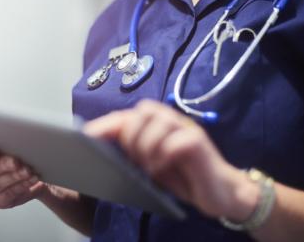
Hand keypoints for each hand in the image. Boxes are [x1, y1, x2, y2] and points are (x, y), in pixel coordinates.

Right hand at [0, 145, 47, 208]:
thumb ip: (5, 143)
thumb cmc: (12, 154)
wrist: (26, 172)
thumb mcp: (7, 146)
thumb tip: (16, 139)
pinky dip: (22, 186)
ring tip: (27, 171)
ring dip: (14, 177)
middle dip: (2, 166)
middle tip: (16, 162)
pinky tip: (31, 179)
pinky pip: (8, 194)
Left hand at [83, 100, 258, 220]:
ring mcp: (186, 128)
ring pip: (156, 120)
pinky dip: (164, 155)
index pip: (125, 116)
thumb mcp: (151, 165)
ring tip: (149, 167)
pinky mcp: (199, 142)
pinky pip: (177, 140)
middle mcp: (171, 120)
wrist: (219, 191)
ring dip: (146, 145)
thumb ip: (133, 153)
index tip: (85, 136)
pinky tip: (162, 169)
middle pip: (141, 111)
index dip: (105, 125)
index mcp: (156, 124)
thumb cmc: (182, 176)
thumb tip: (102, 151)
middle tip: (135, 160)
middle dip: (131, 136)